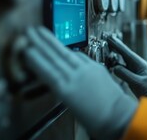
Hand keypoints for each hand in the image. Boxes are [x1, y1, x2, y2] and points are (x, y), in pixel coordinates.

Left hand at [22, 27, 136, 139]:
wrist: (117, 115)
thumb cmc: (114, 107)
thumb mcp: (108, 87)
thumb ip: (94, 81)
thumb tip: (84, 82)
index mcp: (95, 68)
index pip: (78, 55)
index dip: (63, 51)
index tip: (54, 47)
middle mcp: (84, 69)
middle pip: (63, 51)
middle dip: (49, 40)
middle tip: (37, 30)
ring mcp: (74, 77)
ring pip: (54, 57)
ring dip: (40, 46)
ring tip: (29, 36)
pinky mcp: (66, 88)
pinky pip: (48, 72)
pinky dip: (37, 62)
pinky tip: (29, 54)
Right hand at [107, 36, 146, 102]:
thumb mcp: (136, 83)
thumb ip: (126, 75)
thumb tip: (114, 68)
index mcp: (140, 64)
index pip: (126, 52)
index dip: (117, 44)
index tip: (110, 37)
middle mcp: (137, 64)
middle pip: (124, 52)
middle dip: (116, 45)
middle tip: (107, 37)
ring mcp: (135, 69)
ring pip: (123, 58)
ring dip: (115, 52)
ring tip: (108, 46)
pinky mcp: (132, 74)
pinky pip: (122, 65)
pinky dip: (116, 61)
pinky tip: (111, 60)